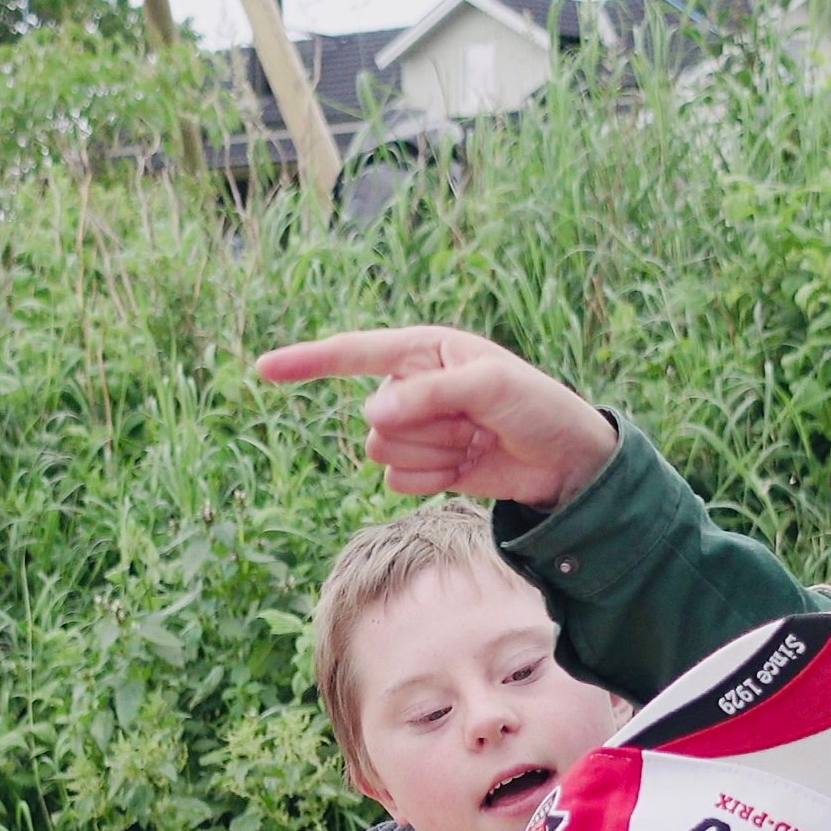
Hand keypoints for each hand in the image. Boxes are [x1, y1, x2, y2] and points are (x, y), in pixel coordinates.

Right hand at [254, 325, 619, 507]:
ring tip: (473, 442)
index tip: (263, 369)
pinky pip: (397, 480)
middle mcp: (413, 387)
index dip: (307, 361)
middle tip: (474, 423)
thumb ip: (430, 394)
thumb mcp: (492, 386)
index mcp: (425, 350)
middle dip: (424, 426)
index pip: (354, 353)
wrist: (567, 462)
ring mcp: (417, 429)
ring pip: (383, 451)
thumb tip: (372, 413)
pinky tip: (467, 467)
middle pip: (375, 416)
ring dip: (431, 454)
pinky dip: (432, 479)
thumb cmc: (538, 408)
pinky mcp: (425, 467)